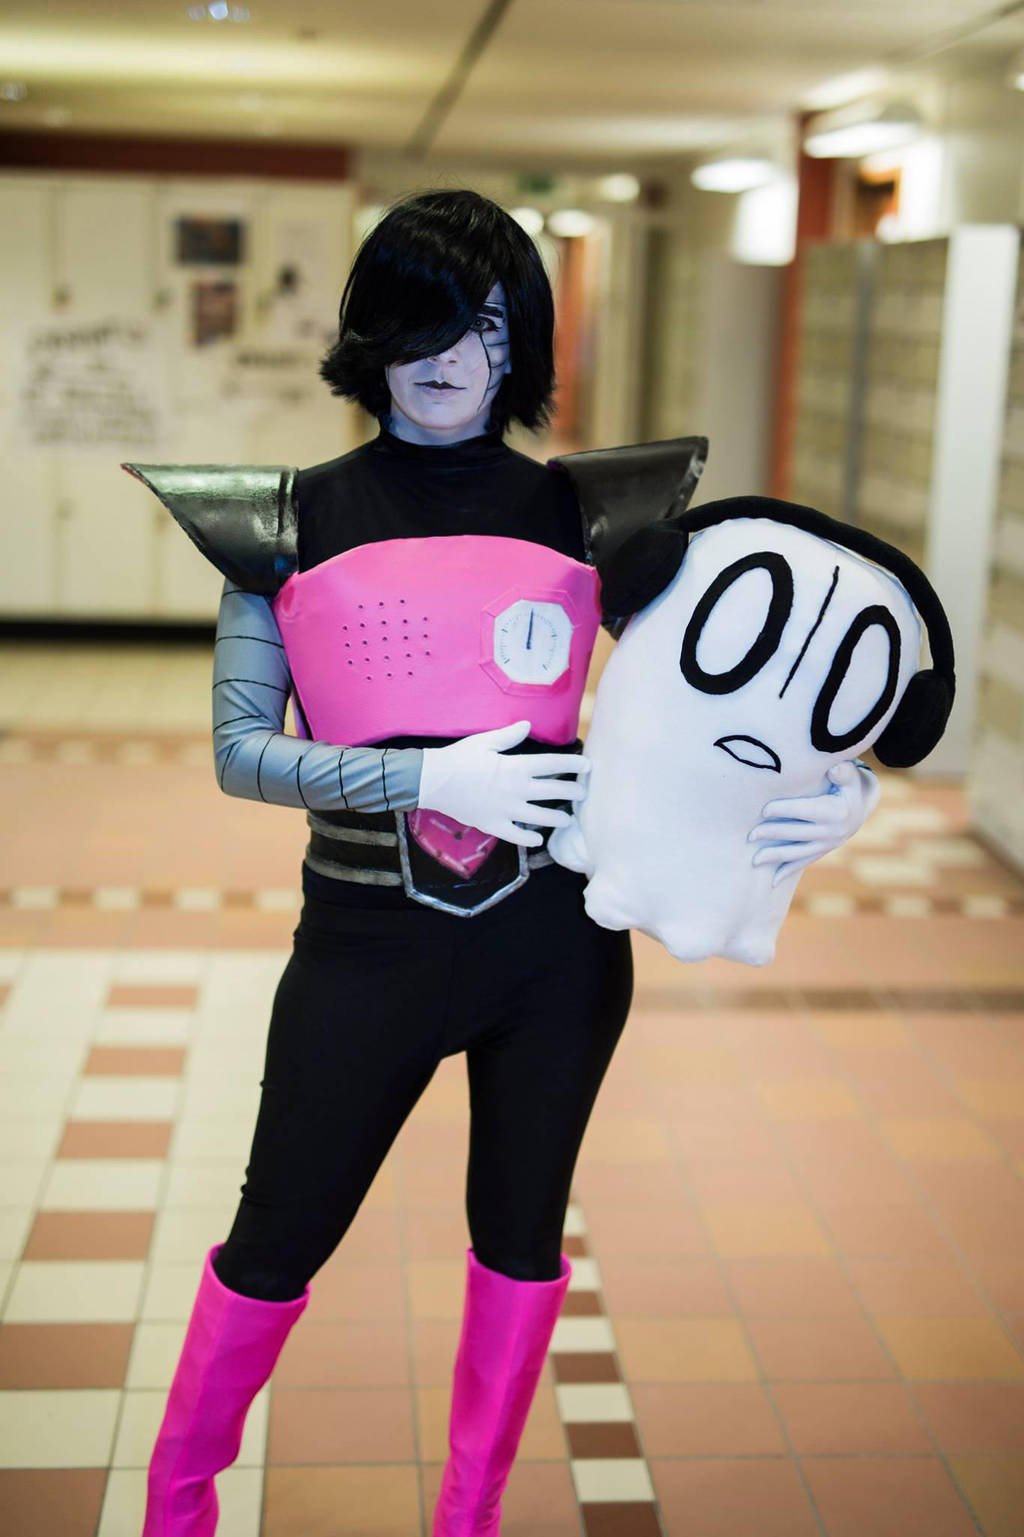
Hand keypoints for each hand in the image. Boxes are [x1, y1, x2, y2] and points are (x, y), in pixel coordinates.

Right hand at [418, 719, 591, 848]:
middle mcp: (517, 790)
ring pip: (541, 816)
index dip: (573, 765)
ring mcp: (507, 810)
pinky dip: (529, 838)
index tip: (588, 766)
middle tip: (583, 794)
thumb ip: (509, 736)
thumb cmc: (458, 758)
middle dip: (572, 792)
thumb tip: (527, 725)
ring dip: (558, 818)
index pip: (554, 765)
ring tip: (568, 819)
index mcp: (516, 767)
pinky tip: (538, 839)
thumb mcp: (485, 742)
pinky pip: (517, 836)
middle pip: (554, 791)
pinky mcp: (494, 825)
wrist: (433, 782)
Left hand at [746, 760, 879, 886]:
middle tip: (750, 835)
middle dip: (772, 834)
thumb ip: (843, 771)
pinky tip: (773, 880)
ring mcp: (827, 844)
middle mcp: (831, 832)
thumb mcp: (850, 776)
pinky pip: (803, 862)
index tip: (764, 810)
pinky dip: (788, 871)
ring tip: (755, 860)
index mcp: (835, 812)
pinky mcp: (822, 851)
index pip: (805, 811)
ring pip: (797, 853)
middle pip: (796, 833)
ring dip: (775, 856)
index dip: (784, 810)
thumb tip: (834, 768)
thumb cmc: (848, 784)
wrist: (861, 807)